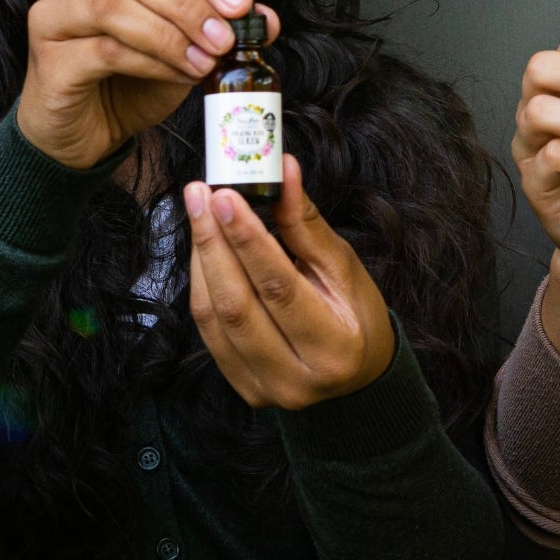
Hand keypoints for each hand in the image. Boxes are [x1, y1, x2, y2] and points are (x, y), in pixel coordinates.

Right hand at [17, 0, 278, 169]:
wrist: (87, 133)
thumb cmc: (130, 81)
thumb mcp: (183, 49)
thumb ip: (218, 27)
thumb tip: (268, 18)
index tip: (244, 5)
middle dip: (189, 4)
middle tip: (227, 36)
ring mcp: (50, 14)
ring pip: (113, 6)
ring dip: (169, 32)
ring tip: (206, 60)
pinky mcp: (47, 57)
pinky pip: (104, 49)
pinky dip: (150, 60)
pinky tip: (179, 74)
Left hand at [184, 155, 395, 409]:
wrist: (360, 376)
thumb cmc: (357, 315)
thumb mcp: (343, 267)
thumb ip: (306, 224)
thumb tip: (283, 170)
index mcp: (335, 348)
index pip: (280, 287)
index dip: (248, 240)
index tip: (225, 196)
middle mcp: (297, 379)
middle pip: (238, 305)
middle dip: (213, 243)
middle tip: (200, 195)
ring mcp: (266, 390)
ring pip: (215, 319)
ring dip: (202, 260)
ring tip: (198, 213)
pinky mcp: (244, 390)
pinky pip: (209, 334)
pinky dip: (202, 287)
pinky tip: (204, 252)